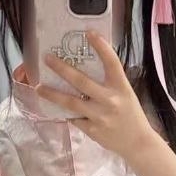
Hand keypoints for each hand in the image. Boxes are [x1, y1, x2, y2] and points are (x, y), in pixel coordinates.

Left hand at [36, 31, 156, 163]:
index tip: (88, 33)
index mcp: (121, 87)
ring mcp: (99, 116)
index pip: (112, 62)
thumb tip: (88, 65)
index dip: (101, 46)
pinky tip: (57, 108)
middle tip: (47, 59)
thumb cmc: (131, 114)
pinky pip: (74, 118)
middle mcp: (110, 100)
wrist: (137, 142)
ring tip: (38, 87)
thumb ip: (110, 82)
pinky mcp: (92, 130)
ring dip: (52, 94)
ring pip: (71, 103)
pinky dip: (66, 112)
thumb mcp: (125, 93)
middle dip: (62, 69)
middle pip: (81, 82)